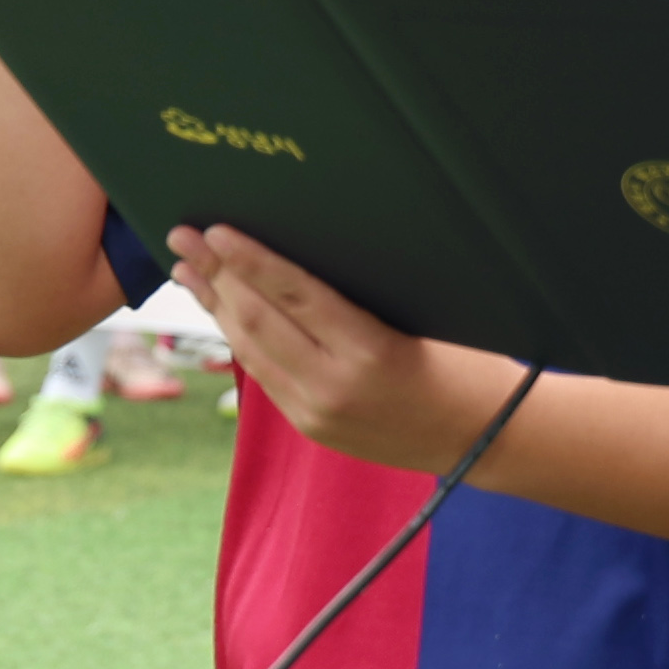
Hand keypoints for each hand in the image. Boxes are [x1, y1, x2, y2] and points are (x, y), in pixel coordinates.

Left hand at [164, 226, 489, 472]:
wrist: (487, 439)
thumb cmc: (467, 362)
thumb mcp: (420, 317)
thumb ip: (357, 296)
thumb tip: (295, 253)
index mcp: (370, 351)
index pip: (294, 294)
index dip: (249, 259)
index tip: (215, 229)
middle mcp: (335, 387)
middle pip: (258, 321)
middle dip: (215, 275)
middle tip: (180, 234)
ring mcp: (318, 413)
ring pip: (251, 349)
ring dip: (215, 306)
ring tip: (186, 269)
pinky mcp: (312, 427)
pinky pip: (265, 373)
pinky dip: (240, 336)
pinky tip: (221, 309)